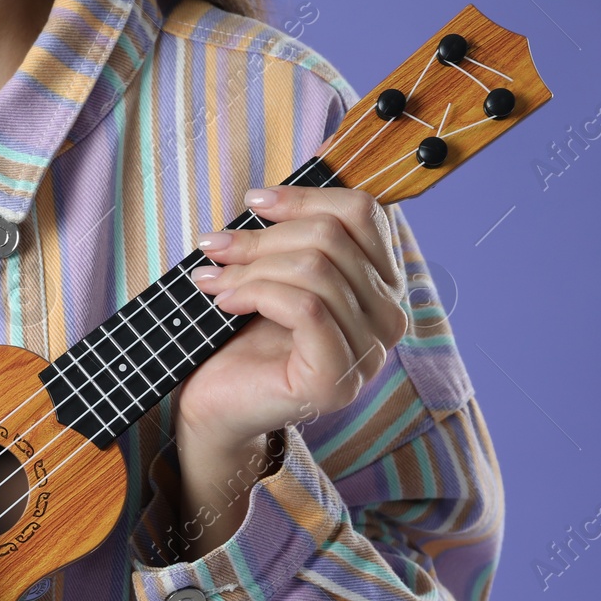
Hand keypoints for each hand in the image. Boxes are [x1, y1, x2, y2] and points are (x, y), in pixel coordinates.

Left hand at [179, 185, 409, 450]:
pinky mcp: (337, 378)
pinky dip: (257, 295)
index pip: (362, 214)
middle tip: (214, 246)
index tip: (253, 202)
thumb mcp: (273, 274)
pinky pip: (306, 308)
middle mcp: (389, 317)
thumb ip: (290, 239)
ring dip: (251, 267)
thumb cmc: (241, 337)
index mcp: (381, 284)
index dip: (305, 198)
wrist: (214, 403)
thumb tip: (267, 197)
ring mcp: (369, 353)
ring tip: (212, 278)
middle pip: (333, 238)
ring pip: (317, 270)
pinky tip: (225, 302)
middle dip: (263, 237)